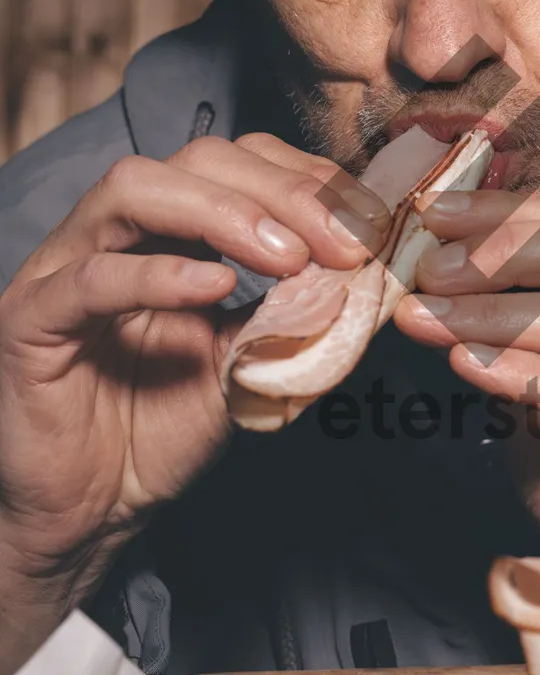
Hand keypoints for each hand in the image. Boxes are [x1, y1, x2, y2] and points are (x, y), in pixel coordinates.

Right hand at [0, 133, 387, 674]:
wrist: (94, 514)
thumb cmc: (163, 431)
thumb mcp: (251, 364)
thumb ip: (297, 315)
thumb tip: (370, 277)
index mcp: (169, 230)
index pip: (241, 163)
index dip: (310, 182)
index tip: (371, 226)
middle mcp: (114, 232)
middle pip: (195, 159)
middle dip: (283, 192)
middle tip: (346, 243)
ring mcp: (64, 267)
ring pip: (133, 189)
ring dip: (225, 213)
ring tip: (289, 258)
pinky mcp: (30, 320)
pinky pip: (87, 278)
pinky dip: (155, 275)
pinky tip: (213, 288)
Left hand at [395, 192, 539, 558]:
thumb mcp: (538, 382)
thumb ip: (512, 328)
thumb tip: (439, 272)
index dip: (517, 215)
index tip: (439, 216)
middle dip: (511, 250)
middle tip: (433, 269)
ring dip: (500, 313)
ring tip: (431, 319)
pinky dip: (528, 373)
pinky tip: (469, 367)